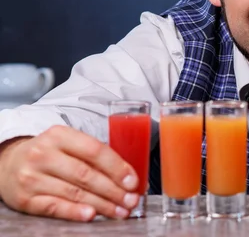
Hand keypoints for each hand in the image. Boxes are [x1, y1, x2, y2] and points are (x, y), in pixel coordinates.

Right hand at [0, 125, 139, 221]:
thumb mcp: (68, 144)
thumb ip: (94, 155)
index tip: (133, 181)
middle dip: (113, 190)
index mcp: (59, 135)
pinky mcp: (25, 199)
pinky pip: (54, 207)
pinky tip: (91, 215)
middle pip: (86, 174)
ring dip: (102, 204)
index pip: (95, 150)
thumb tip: (128, 176)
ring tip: (120, 210)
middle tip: (131, 200)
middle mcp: (43, 154)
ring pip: (74, 192)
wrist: (9, 163)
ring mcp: (32, 177)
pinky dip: (74, 212)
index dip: (117, 167)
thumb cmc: (49, 154)